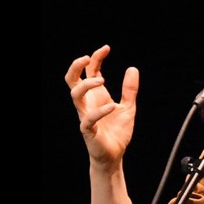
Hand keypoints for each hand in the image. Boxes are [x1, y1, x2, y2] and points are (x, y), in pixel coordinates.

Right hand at [65, 45, 138, 167]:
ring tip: (103, 80)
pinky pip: (88, 118)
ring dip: (86, 85)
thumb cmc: (117, 131)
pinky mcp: (88, 130)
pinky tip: (113, 107)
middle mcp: (87, 103)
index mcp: (96, 96)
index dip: (95, 58)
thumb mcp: (128, 107)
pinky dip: (100, 111)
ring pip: (75, 95)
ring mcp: (85, 115)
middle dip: (76, 66)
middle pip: (71, 80)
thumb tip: (133, 68)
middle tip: (88, 58)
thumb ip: (129, 90)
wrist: (114, 155)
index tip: (106, 48)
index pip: (89, 71)